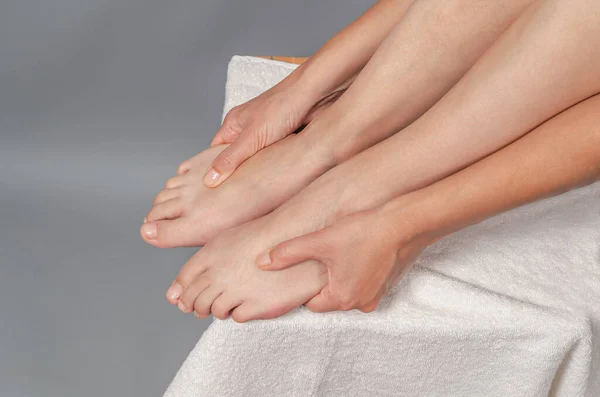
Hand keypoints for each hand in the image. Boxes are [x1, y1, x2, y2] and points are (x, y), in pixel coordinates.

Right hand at [202, 75, 343, 187]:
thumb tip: (209, 179)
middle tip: (235, 197)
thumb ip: (231, 159)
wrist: (317, 94)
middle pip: (237, 158)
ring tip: (255, 192)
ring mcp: (268, 134)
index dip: (214, 170)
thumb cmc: (283, 105)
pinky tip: (276, 180)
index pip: (216, 152)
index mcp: (234, 124)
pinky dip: (276, 167)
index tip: (213, 191)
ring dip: (259, 172)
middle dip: (238, 175)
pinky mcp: (286, 138)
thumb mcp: (252, 137)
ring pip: (258, 160)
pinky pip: (276, 158)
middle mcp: (249, 129)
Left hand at [256, 207, 430, 312]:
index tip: (303, 269)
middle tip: (320, 257)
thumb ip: (287, 253)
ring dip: (341, 276)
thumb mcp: (320, 241)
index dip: (303, 286)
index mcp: (341, 299)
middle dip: (322, 281)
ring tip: (340, 253)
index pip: (310, 303)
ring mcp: (377, 295)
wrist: (404, 223)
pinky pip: (364, 284)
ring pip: (347, 290)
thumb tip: (261, 262)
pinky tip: (357, 252)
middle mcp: (360, 304)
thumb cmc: (363, 232)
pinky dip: (358, 272)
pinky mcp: (388, 285)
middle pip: (329, 298)